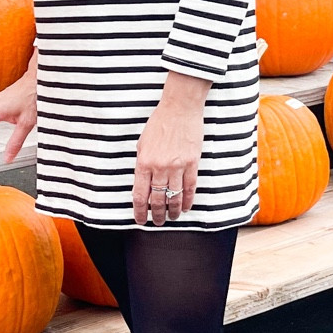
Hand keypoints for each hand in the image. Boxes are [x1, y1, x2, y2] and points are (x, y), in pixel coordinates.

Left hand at [134, 72, 208, 224]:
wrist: (179, 109)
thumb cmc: (158, 123)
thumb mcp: (142, 144)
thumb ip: (142, 164)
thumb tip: (143, 183)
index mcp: (144, 163)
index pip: (140, 194)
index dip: (139, 211)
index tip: (140, 219)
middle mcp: (160, 168)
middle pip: (157, 199)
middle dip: (155, 215)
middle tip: (156, 223)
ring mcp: (177, 166)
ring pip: (174, 197)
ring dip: (172, 211)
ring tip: (171, 218)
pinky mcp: (192, 163)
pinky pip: (190, 187)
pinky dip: (187, 200)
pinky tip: (185, 207)